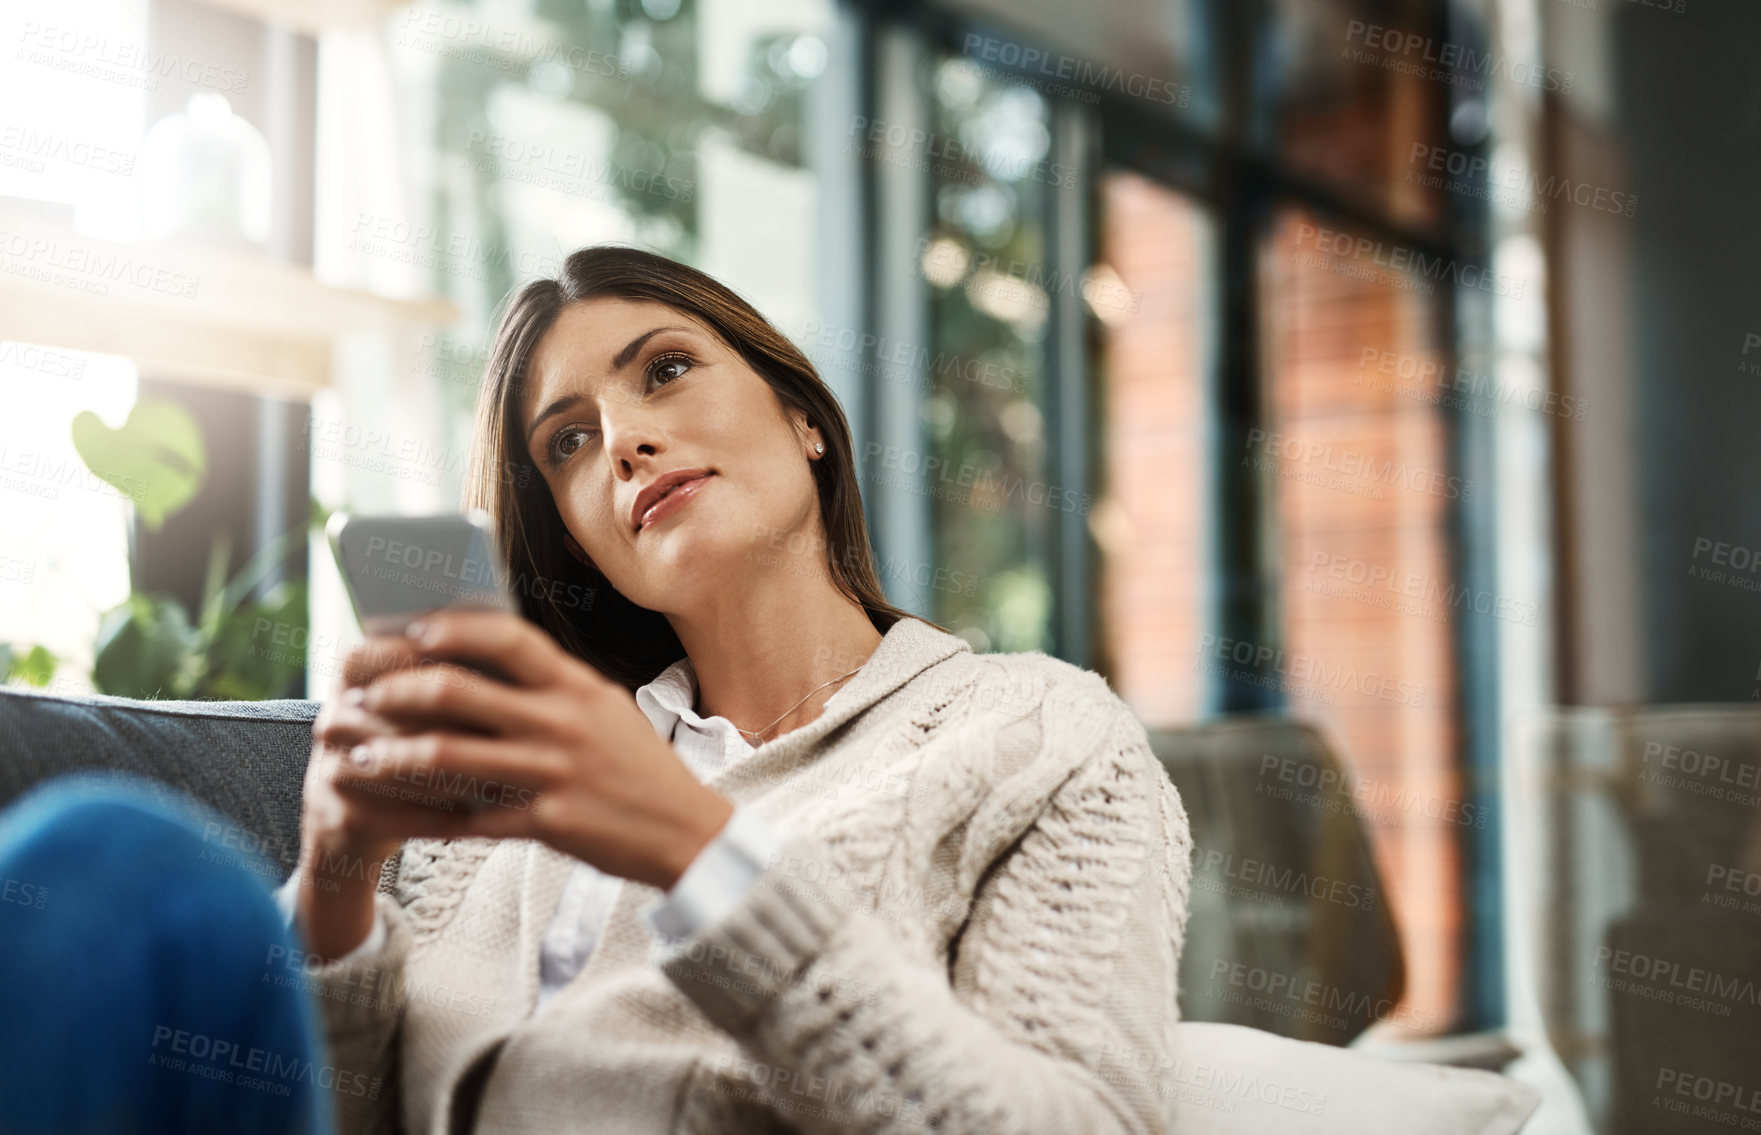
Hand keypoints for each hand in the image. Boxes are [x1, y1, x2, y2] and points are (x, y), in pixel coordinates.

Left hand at [323, 610, 734, 890]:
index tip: (412, 631)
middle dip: (397, 691)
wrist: (685, 831)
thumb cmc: (638, 766)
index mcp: (577, 686)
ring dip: (391, 754)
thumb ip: (552, 685)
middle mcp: (562, 723)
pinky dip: (419, 816)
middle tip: (364, 696)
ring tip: (359, 754)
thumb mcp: (605, 708)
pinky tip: (391, 811)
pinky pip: (465, 819)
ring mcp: (553, 774)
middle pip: (459, 691)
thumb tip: (485, 656)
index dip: (454, 628)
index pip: (508, 638)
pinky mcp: (546, 824)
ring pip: (447, 756)